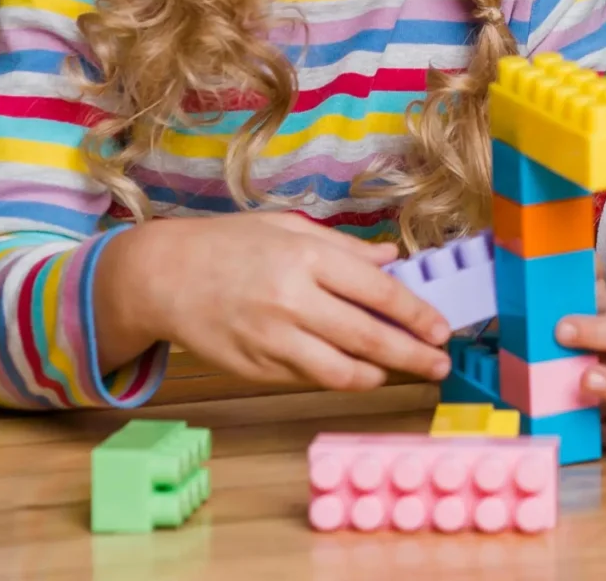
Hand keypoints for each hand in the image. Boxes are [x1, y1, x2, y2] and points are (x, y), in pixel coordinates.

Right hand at [94, 211, 452, 389]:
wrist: (164, 276)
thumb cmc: (229, 245)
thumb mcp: (287, 228)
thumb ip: (343, 248)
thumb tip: (391, 258)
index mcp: (305, 257)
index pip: (377, 292)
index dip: (416, 314)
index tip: (441, 328)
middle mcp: (292, 300)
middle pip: (369, 338)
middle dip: (412, 355)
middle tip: (439, 363)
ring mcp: (272, 339)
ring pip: (341, 371)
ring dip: (378, 375)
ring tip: (397, 370)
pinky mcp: (256, 368)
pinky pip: (308, 379)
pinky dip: (337, 378)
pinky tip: (354, 371)